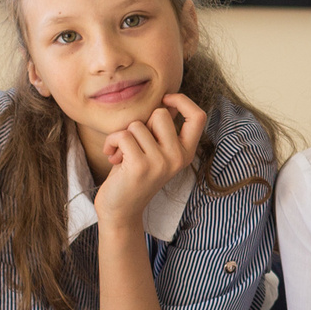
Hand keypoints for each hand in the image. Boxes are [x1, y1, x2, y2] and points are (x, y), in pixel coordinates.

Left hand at [96, 94, 206, 227]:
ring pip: (138, 125)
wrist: (120, 209)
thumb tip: (167, 101)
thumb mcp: (155, 150)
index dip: (183, 101)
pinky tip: (113, 156)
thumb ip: (162, 130)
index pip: (198, 117)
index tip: (165, 100)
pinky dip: (112, 142)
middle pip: (160, 114)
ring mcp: (161, 163)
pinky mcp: (141, 166)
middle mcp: (178, 158)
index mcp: (185, 153)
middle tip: (135, 144)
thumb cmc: (134, 174)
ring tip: (122, 154)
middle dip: (142, 123)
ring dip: (123, 136)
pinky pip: (123, 135)